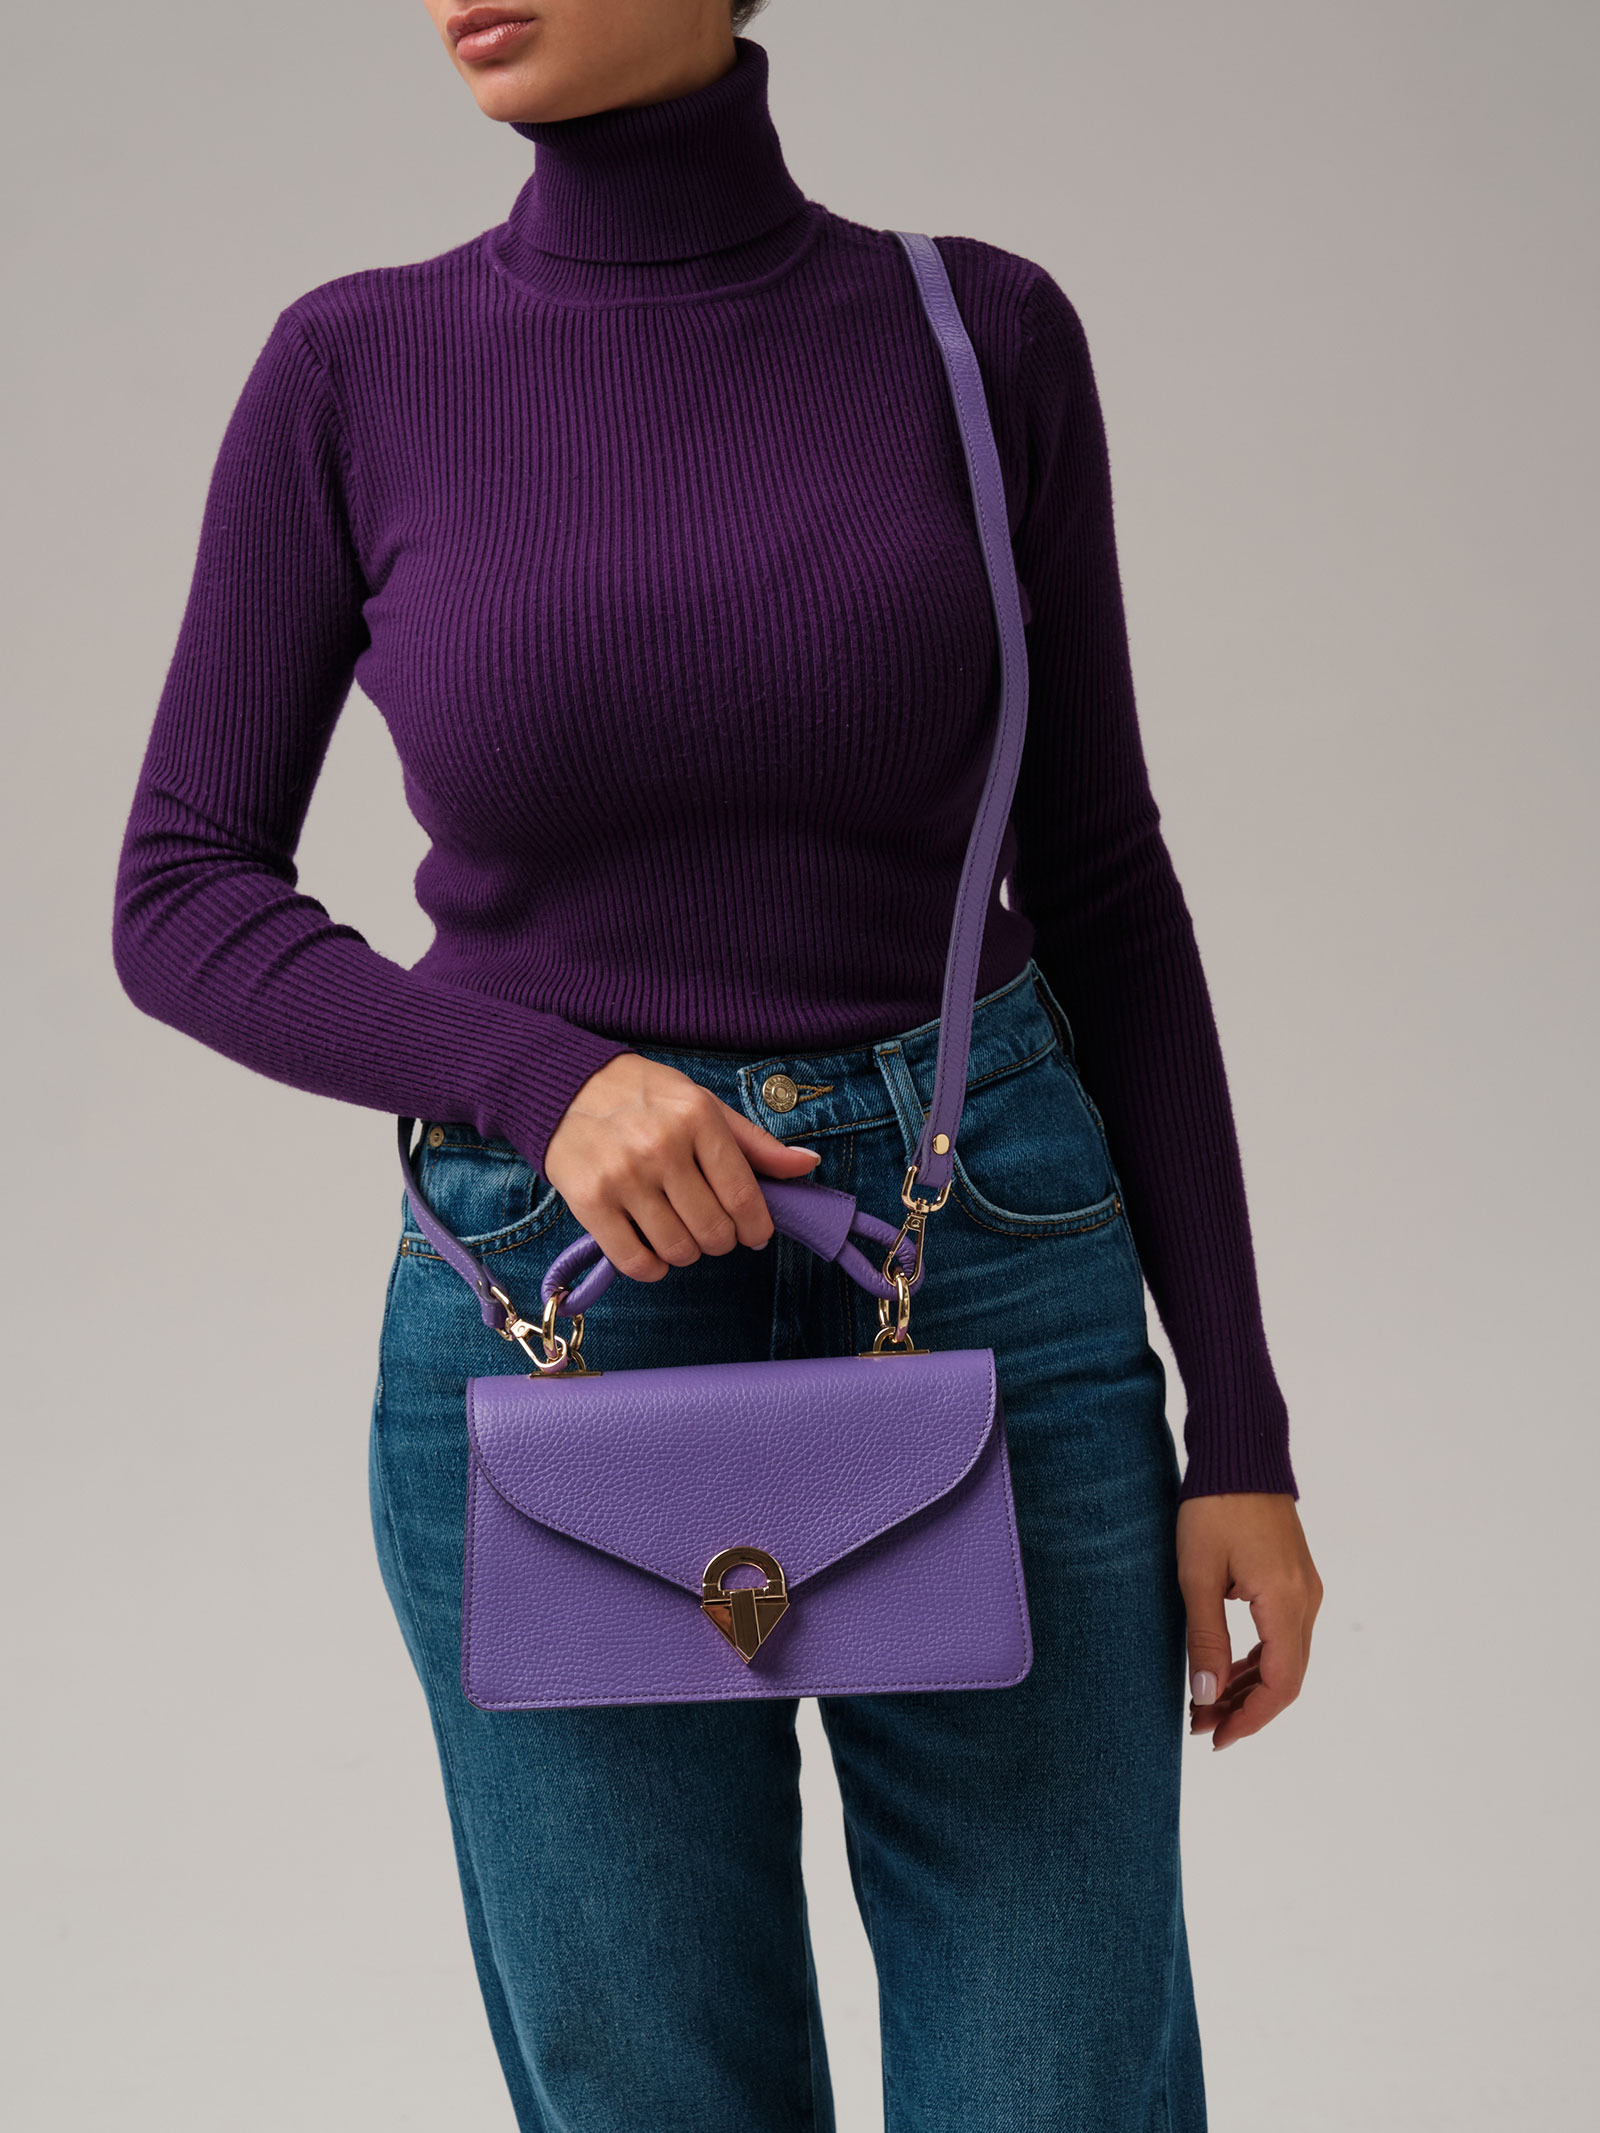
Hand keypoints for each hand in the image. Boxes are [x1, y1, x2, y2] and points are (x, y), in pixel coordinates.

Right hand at [542, 1053, 821, 1282]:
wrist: (563, 1084)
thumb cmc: (642, 1095)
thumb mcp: (702, 1104)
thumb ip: (754, 1143)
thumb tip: (807, 1165)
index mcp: (697, 1118)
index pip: (743, 1195)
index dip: (757, 1227)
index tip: (755, 1234)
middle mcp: (661, 1147)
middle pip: (713, 1232)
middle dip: (721, 1241)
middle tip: (711, 1230)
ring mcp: (623, 1176)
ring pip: (678, 1251)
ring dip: (686, 1253)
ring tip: (678, 1232)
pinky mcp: (589, 1201)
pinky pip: (634, 1261)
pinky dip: (651, 1267)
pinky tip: (651, 1248)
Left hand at [1176, 1493, 1322, 1750]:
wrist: (1240, 1454)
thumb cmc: (1214, 1508)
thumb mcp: (1198, 1576)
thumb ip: (1206, 1640)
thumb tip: (1206, 1697)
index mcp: (1287, 1603)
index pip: (1280, 1684)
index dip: (1250, 1718)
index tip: (1215, 1737)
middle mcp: (1306, 1601)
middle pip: (1287, 1677)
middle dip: (1246, 1708)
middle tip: (1202, 1725)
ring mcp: (1305, 1590)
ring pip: (1286, 1659)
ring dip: (1250, 1686)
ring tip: (1207, 1704)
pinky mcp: (1295, 1580)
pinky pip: (1284, 1636)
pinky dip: (1258, 1659)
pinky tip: (1227, 1669)